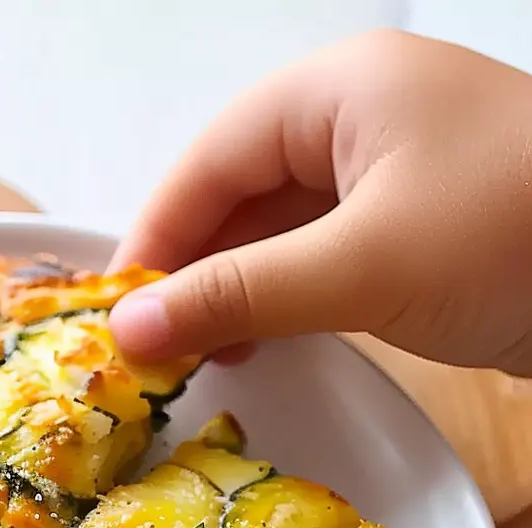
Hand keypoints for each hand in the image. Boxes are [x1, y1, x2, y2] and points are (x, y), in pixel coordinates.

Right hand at [109, 30, 531, 375]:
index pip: (209, 160)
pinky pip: (317, 260)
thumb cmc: (517, 235)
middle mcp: (356, 121)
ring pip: (274, 233)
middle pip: (236, 194)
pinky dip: (280, 303)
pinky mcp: (411, 232)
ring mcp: (387, 178)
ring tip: (196, 357)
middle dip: (191, 270)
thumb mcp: (362, 265)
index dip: (154, 237)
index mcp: (338, 89)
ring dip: (232, 294)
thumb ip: (239, 295)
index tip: (116, 314)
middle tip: (149, 348)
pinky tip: (255, 344)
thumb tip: (135, 327)